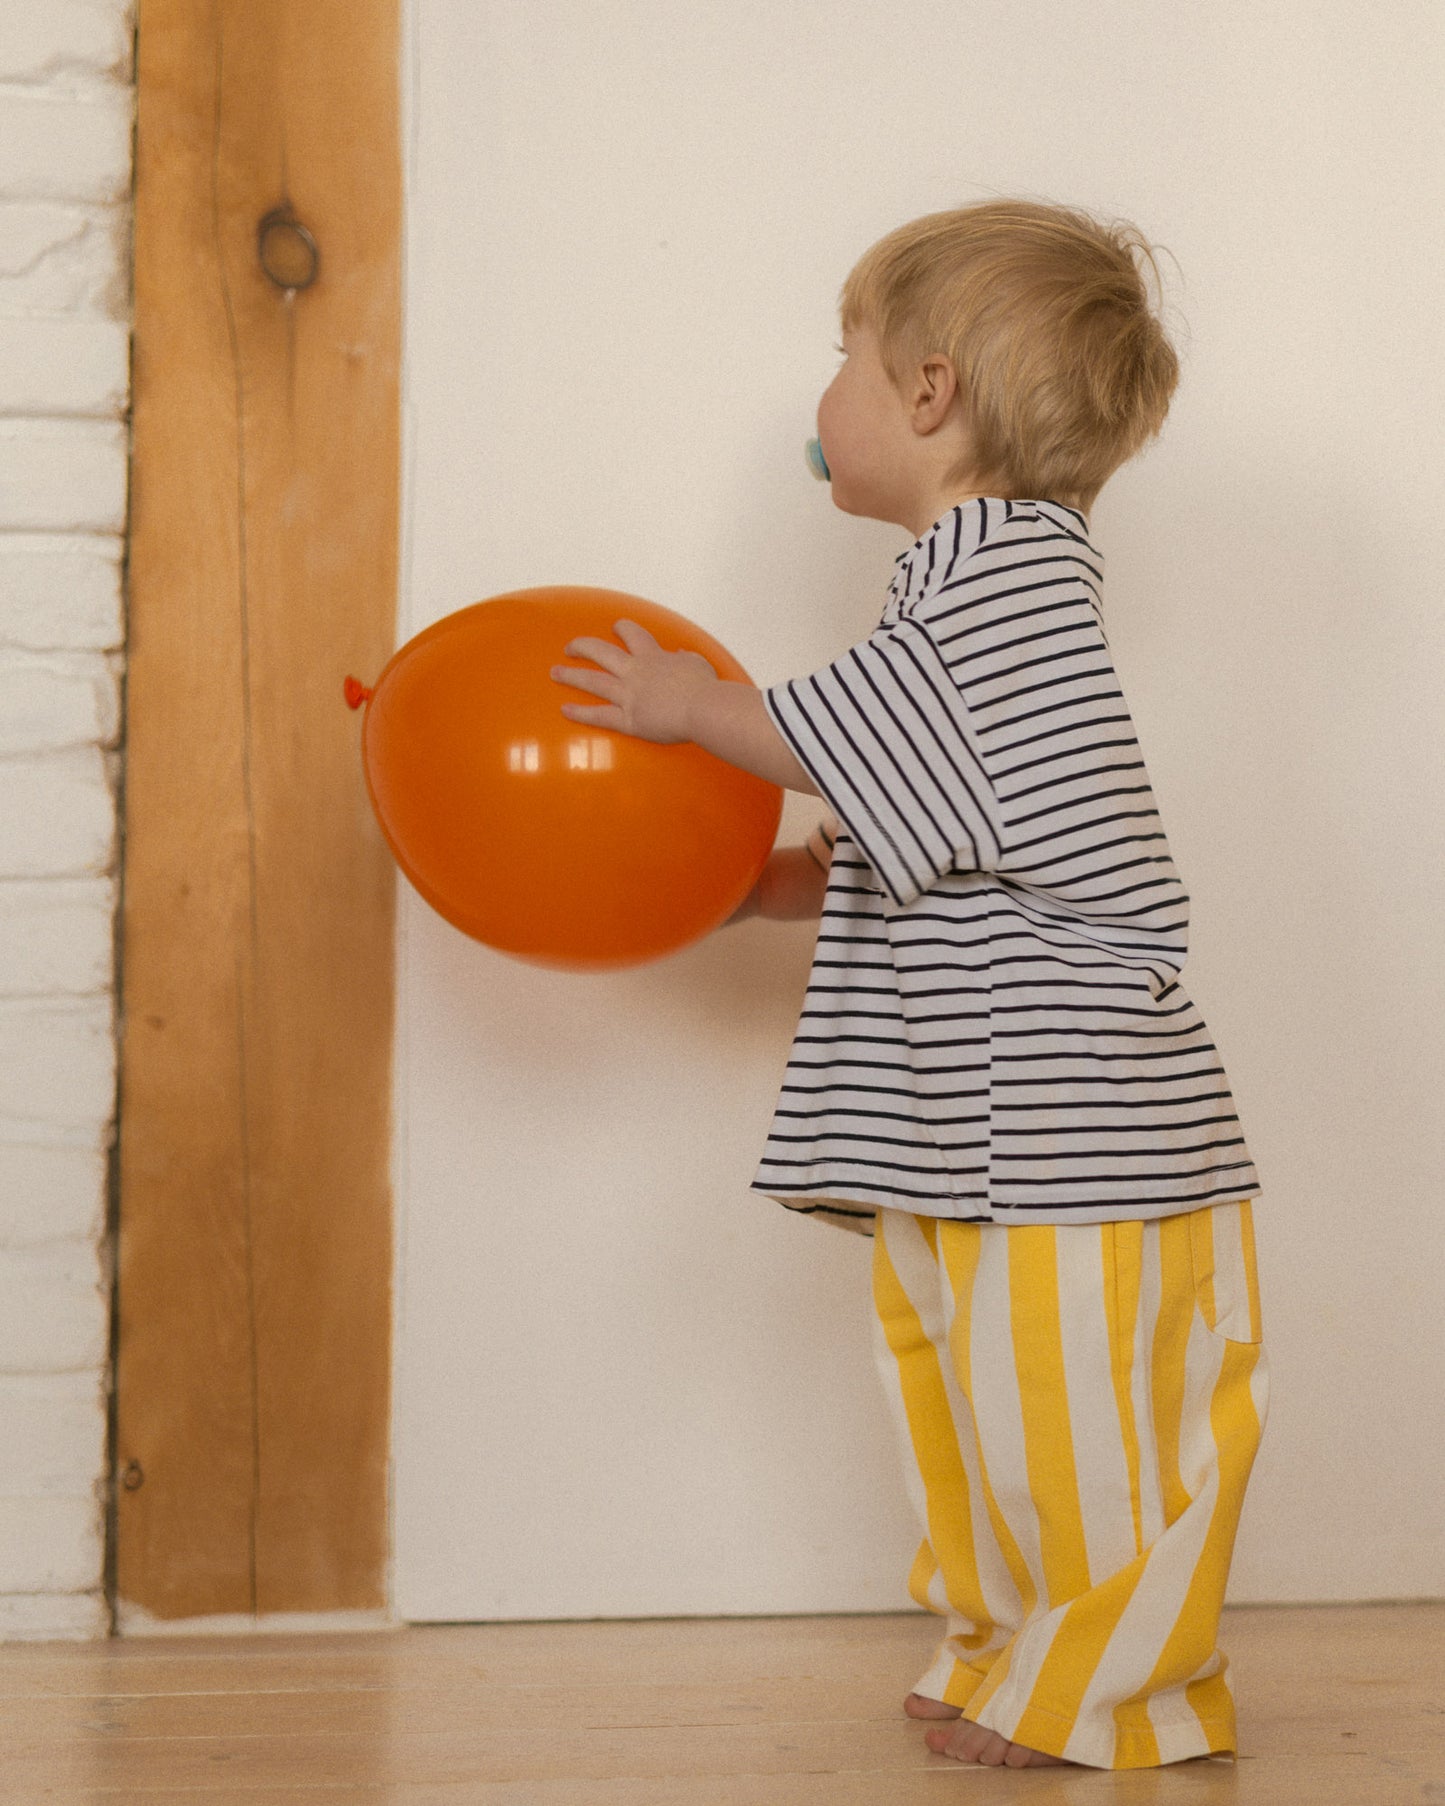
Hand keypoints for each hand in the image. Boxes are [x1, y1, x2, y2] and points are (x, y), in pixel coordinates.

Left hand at [550, 619, 719, 743]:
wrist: (704, 709)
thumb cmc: (706, 689)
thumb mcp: (699, 664)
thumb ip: (687, 658)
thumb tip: (681, 655)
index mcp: (653, 657)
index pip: (632, 634)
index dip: (622, 628)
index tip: (615, 626)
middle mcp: (635, 672)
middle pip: (601, 652)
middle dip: (582, 647)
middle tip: (569, 647)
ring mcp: (628, 695)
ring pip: (593, 681)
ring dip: (571, 675)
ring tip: (555, 672)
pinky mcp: (628, 719)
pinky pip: (599, 715)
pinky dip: (581, 713)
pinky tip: (565, 709)